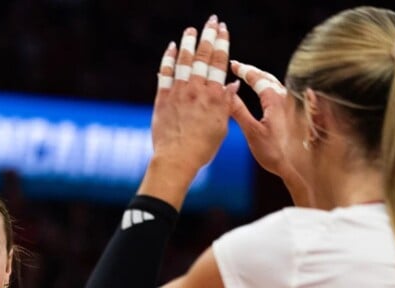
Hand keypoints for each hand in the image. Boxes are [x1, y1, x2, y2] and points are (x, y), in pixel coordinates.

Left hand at [148, 14, 237, 198]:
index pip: (220, 63)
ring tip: (191, 29)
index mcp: (215, 97)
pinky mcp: (162, 99)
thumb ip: (226, 103)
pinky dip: (168, 59)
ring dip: (188, 43)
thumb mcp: (221, 127)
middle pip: (204, 57)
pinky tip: (171, 48)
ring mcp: (179, 93)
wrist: (176, 159)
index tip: (224, 30)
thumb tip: (231, 84)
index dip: (222, 44)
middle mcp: (197, 91)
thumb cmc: (201, 148)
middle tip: (211, 21)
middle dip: (208, 36)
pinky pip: (165, 74)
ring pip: (184, 62)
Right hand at [228, 60, 309, 200]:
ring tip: (250, 76)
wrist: (296, 167)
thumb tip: (227, 93)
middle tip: (239, 67)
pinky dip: (270, 88)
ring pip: (276, 84)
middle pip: (268, 78)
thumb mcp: (251, 132)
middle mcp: (286, 99)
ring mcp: (292, 106)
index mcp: (274, 100)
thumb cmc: (274, 153)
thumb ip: (238, 110)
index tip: (233, 65)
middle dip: (253, 71)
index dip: (244, 70)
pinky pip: (281, 94)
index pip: (257, 78)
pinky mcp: (294, 114)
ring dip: (262, 79)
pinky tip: (267, 92)